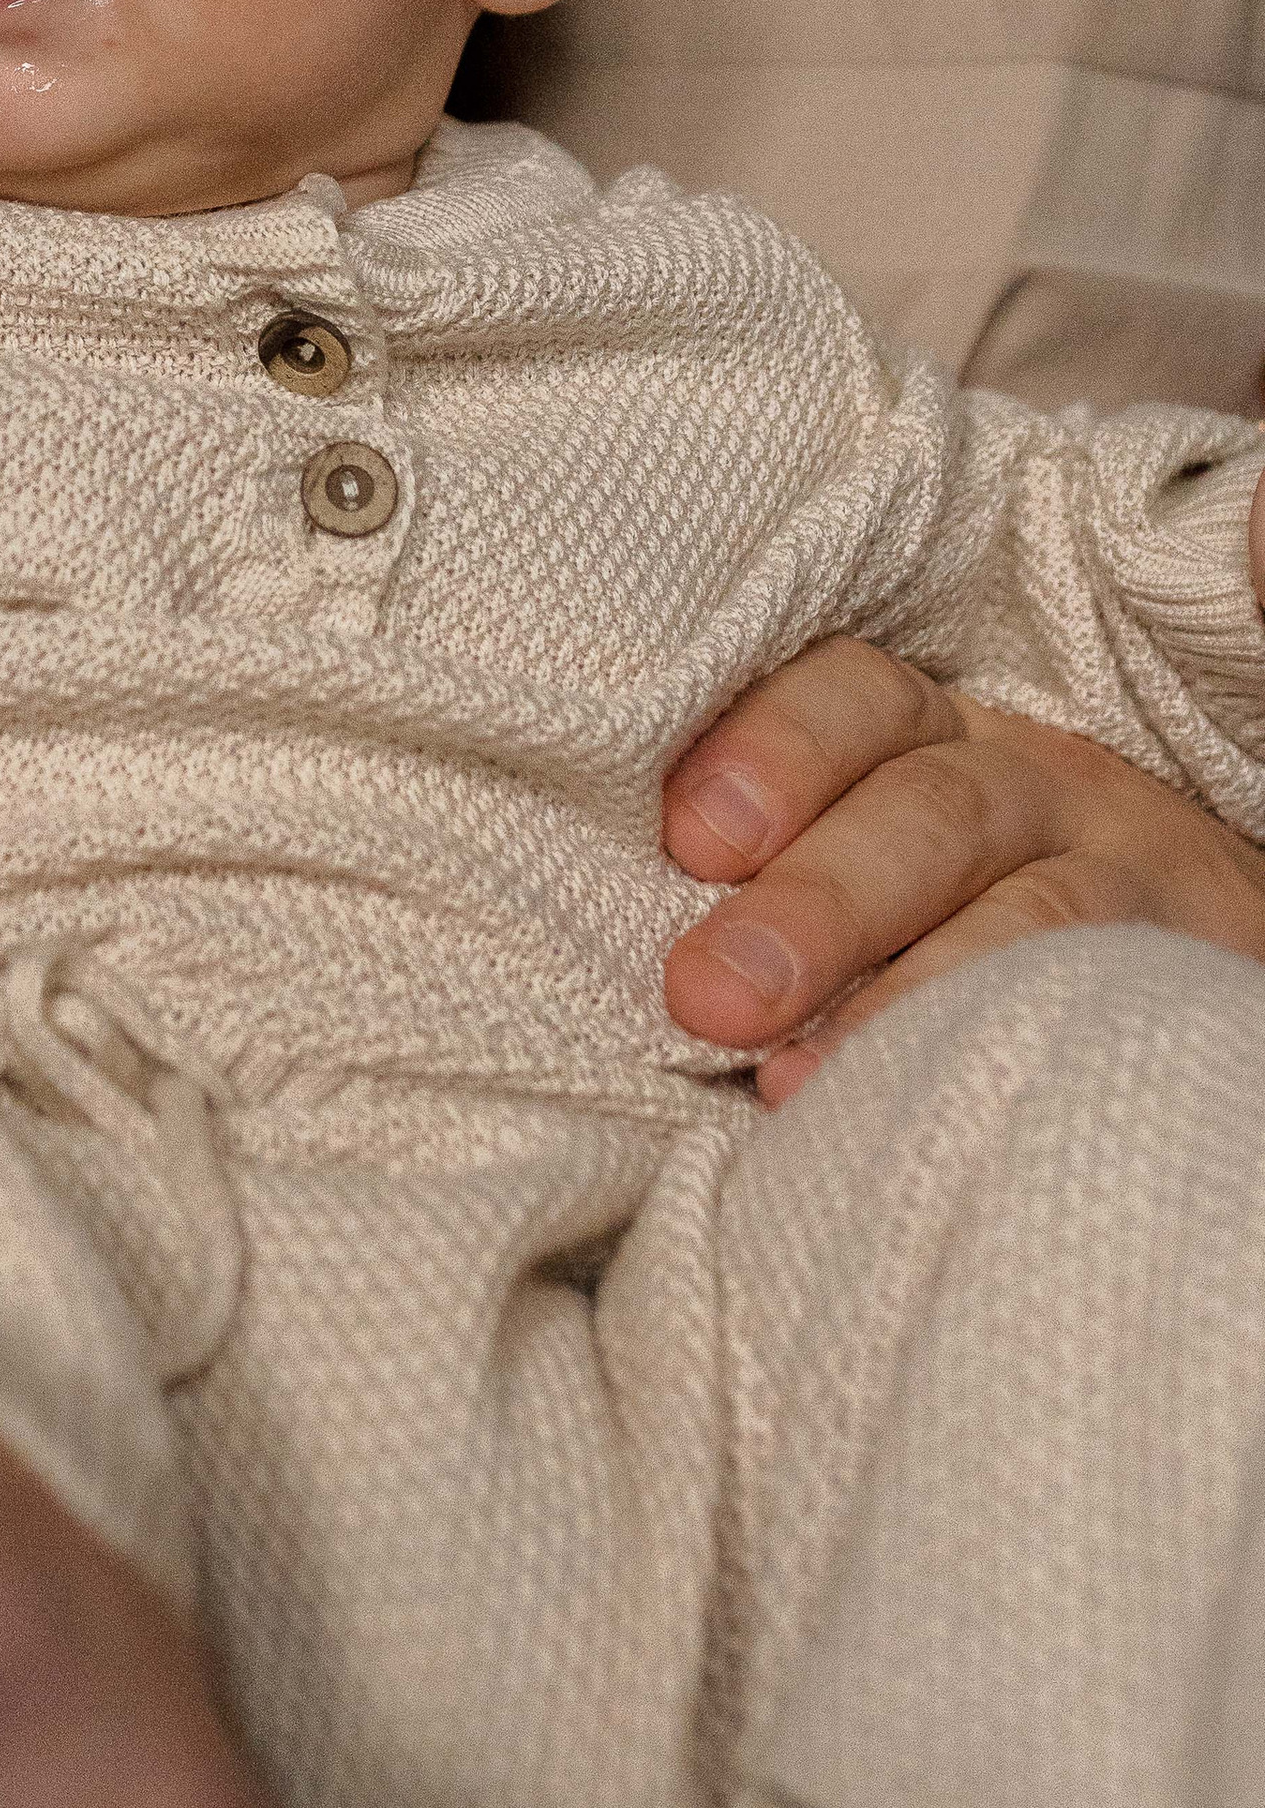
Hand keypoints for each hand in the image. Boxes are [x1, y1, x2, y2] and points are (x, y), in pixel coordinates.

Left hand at [661, 638, 1264, 1102]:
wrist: (1178, 955)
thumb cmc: (965, 914)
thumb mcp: (886, 854)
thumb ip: (775, 872)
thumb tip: (624, 948)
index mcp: (934, 736)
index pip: (855, 694)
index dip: (771, 749)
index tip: (686, 837)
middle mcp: (1031, 782)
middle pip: (929, 810)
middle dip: (812, 900)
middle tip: (706, 993)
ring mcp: (1121, 870)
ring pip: (1027, 908)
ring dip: (897, 998)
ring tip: (786, 1079)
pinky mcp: (1181, 968)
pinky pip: (1106, 1000)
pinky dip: (1006, 1051)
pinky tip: (920, 1114)